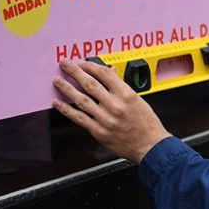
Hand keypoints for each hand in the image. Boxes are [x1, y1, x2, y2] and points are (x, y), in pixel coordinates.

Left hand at [52, 59, 170, 163]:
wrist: (150, 145)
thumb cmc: (147, 124)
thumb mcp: (138, 100)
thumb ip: (121, 87)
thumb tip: (110, 74)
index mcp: (127, 95)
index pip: (104, 74)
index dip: (90, 66)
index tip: (82, 63)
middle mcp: (115, 105)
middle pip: (90, 84)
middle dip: (74, 72)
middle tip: (65, 64)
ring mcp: (105, 119)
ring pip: (81, 100)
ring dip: (67, 88)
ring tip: (58, 81)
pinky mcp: (99, 131)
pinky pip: (79, 118)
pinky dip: (67, 110)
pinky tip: (59, 103)